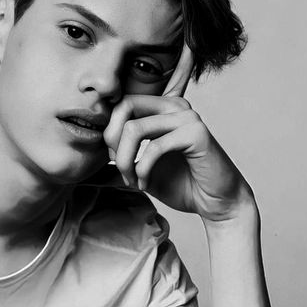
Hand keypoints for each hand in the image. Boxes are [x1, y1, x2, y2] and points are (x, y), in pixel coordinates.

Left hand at [103, 42, 254, 222]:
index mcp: (162, 107)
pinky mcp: (197, 133)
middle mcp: (175, 106)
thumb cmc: (182, 184)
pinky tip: (145, 184)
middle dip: (112, 143)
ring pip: (134, 130)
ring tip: (132, 180)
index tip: (115, 161)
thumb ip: (119, 160)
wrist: (217, 203)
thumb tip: (89, 164)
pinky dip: (142, 170)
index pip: (121, 104)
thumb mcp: (141, 170)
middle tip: (120, 170)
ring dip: (124, 161)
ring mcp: (187, 117)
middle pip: (123, 108)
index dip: (109, 133)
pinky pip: (154, 148)